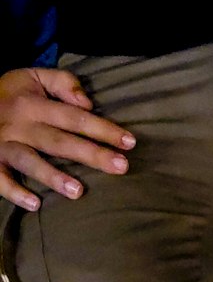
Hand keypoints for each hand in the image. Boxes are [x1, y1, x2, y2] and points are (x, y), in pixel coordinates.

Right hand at [0, 69, 134, 210]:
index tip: (130, 142)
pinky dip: (14, 191)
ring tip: (78, 191)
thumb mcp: (31, 77)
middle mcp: (20, 125)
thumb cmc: (8, 93)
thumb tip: (87, 103)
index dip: (103, 129)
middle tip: (121, 167)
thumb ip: (61, 83)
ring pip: (29, 160)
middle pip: (60, 141)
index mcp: (33, 104)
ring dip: (52, 176)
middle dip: (91, 154)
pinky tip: (35, 204)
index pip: (74, 117)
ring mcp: (3, 144)